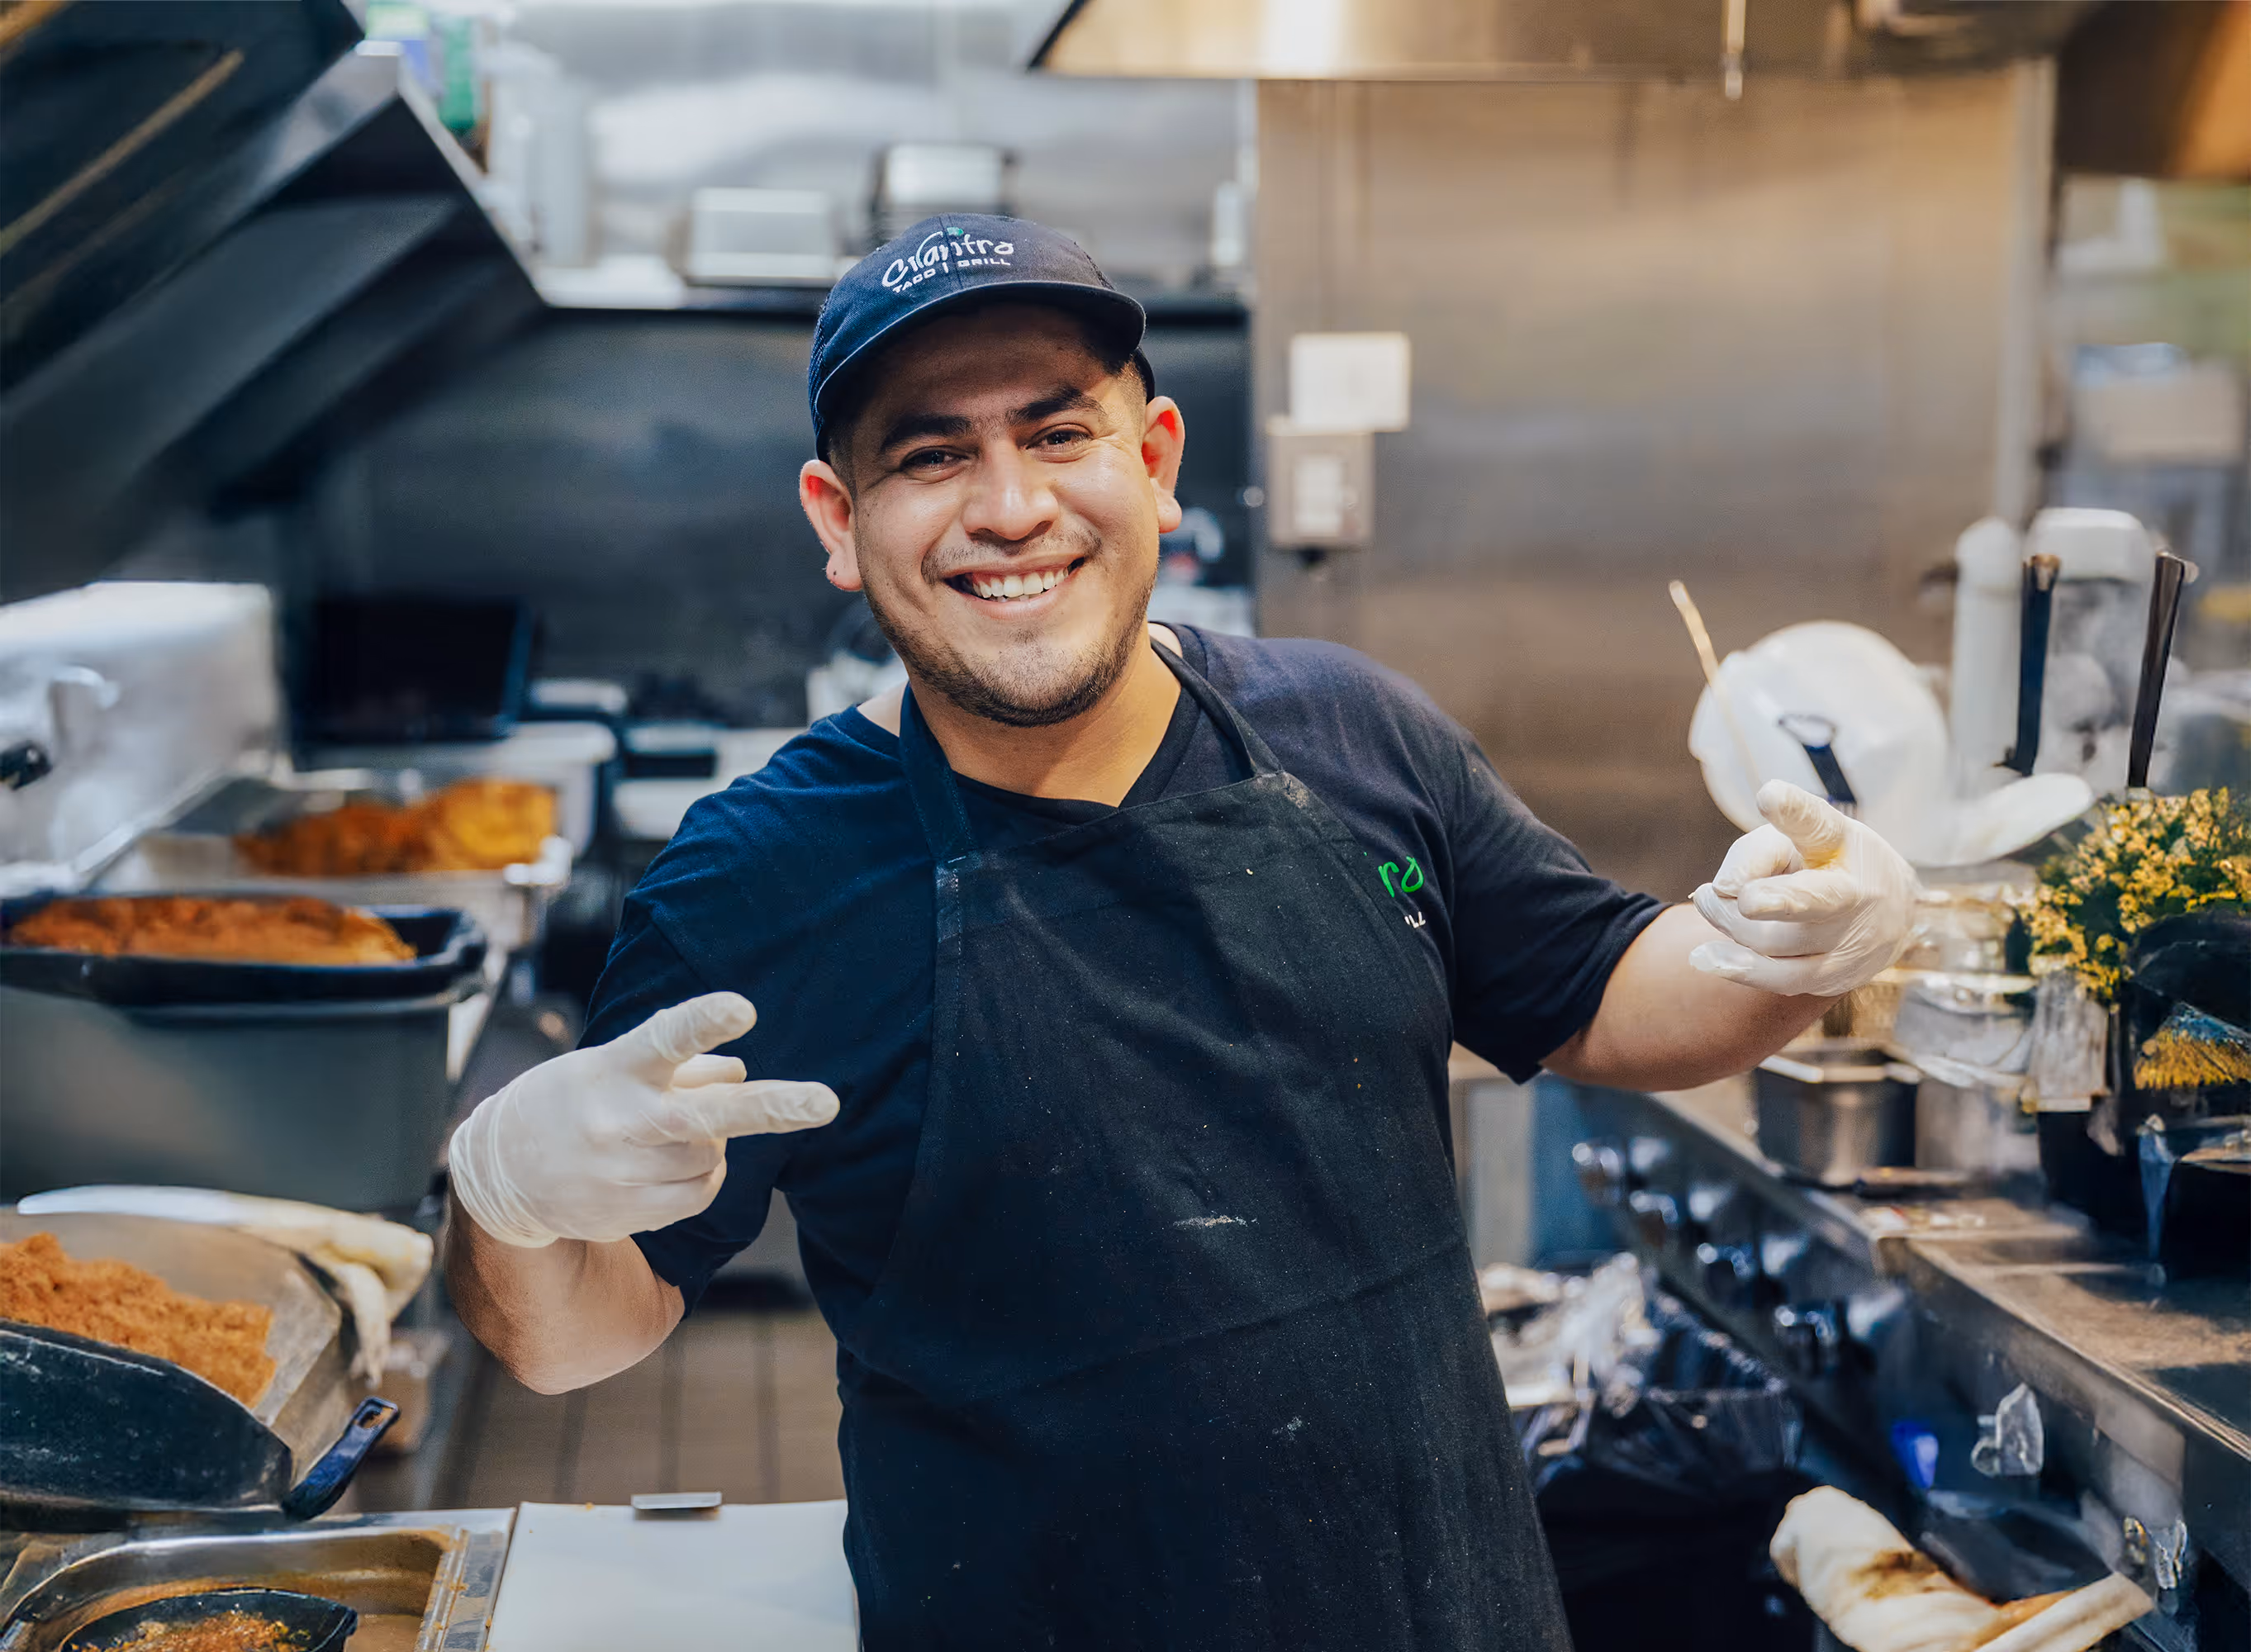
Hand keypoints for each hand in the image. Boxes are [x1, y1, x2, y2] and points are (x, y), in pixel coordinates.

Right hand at [448, 993, 838, 1248]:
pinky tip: (677, 1163)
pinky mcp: (628, 1213)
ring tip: (678, 1132)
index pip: (662, 1038)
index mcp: (613, 1069)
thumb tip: (742, 1070)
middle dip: (773, 1109)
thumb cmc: (574, 1099)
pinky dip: (705, 1175)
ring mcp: (622, 1173)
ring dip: (714, 1142)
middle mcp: (617, 1122)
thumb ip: (681, 1064)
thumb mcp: (614, 1063)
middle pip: (705, 1116)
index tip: (744, 1010)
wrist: (501, 1173)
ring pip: (710, 1156)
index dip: (704, 1024)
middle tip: (828, 1103)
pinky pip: (700, 1193)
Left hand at [1688, 781, 1918, 997]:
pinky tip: (1706, 958)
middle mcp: (1855, 894)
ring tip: (1707, 901)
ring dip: (1730, 925)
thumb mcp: (1797, 838)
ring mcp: (1849, 941)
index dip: (1793, 810)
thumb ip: (1756, 851)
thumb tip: (1726, 888)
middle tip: (1732, 896)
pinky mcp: (1836, 977)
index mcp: (1844, 845)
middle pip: (1813, 899)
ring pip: (1777, 942)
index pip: (1818, 824)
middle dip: (1776, 900)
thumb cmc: (1827, 863)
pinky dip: (1741, 969)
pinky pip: (1782, 980)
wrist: (1888, 913)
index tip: (1769, 796)